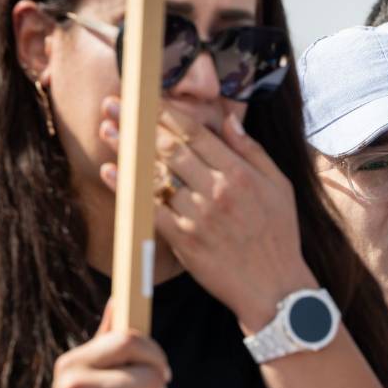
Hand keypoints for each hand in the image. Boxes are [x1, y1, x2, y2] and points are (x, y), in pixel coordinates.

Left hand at [98, 99, 316, 332]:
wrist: (276, 289)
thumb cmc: (280, 237)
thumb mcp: (280, 186)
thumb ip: (253, 151)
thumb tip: (229, 119)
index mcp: (241, 174)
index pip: (197, 133)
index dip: (167, 112)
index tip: (147, 99)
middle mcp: (219, 190)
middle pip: (170, 148)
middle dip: (139, 124)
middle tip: (114, 105)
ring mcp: (200, 215)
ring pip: (156, 174)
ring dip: (127, 151)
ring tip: (107, 131)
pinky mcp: (185, 240)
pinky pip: (149, 209)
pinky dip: (128, 189)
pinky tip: (111, 172)